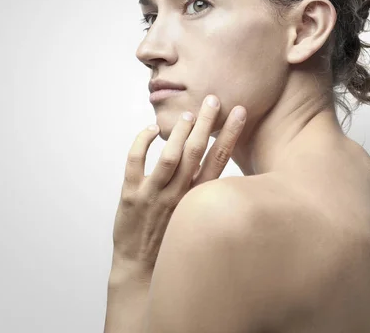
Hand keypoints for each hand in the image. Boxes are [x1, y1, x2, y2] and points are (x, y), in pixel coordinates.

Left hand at [110, 95, 246, 279]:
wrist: (141, 269)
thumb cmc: (171, 241)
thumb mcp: (194, 215)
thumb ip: (202, 189)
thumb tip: (213, 161)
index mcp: (197, 199)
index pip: (219, 161)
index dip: (230, 135)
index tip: (238, 112)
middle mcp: (178, 195)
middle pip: (197, 152)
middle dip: (206, 123)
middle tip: (213, 99)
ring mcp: (153, 195)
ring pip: (170, 156)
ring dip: (179, 131)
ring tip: (187, 112)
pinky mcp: (131, 196)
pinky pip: (135, 162)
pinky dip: (142, 142)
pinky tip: (150, 130)